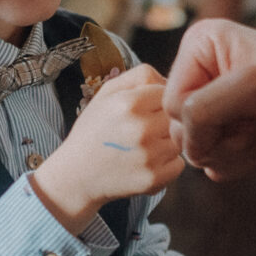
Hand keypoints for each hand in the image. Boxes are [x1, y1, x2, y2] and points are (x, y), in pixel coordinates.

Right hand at [30, 65, 183, 235]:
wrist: (76, 175)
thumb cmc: (94, 130)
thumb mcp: (107, 93)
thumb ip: (140, 76)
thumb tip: (171, 81)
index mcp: (128, 103)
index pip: (167, 91)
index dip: (157, 101)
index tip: (143, 111)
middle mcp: (141, 128)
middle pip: (176, 116)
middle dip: (163, 121)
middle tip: (144, 130)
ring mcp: (149, 156)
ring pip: (180, 140)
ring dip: (167, 143)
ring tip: (144, 147)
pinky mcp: (154, 179)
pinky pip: (179, 164)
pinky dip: (167, 165)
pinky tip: (146, 164)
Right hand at [163, 19, 255, 182]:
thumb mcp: (252, 87)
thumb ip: (202, 111)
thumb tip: (185, 147)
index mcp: (203, 45)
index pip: (169, 100)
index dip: (201, 115)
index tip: (242, 103)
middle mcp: (207, 74)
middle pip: (180, 129)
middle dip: (222, 134)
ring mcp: (221, 108)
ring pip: (198, 150)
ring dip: (237, 149)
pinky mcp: (234, 137)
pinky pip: (216, 164)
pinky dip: (244, 161)